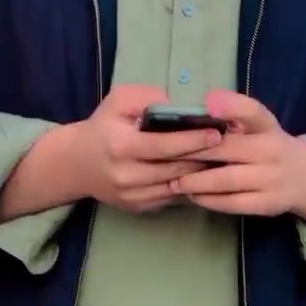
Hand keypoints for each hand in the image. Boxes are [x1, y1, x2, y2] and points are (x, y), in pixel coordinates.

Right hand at [75, 85, 223, 213]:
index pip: (165, 146)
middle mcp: (127, 175)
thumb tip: (177, 106)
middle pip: (176, 170)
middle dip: (204, 158)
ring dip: (200, 176)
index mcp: (122, 146)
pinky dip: (188, 188)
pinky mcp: (137, 209)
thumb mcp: (119, 100)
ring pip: (177, 187)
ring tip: (222, 161)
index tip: (217, 132)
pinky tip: (202, 176)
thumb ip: (147, 97)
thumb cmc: (103, 126)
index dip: (193, 140)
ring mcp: (133, 196)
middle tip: (229, 147)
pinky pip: (171, 199)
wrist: (76, 163)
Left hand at [170, 90, 305, 222]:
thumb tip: (207, 100)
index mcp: (267, 125)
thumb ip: (235, 110)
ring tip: (172, 181)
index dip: (229, 107)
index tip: (206, 105)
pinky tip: (192, 196)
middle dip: (192, 152)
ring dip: (195, 181)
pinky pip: (233, 203)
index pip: (251, 112)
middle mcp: (271, 150)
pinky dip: (209, 200)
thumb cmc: (269, 144)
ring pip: (226, 180)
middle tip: (164, 155)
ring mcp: (271, 179)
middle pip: (226, 150)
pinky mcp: (267, 204)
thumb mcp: (259, 122)